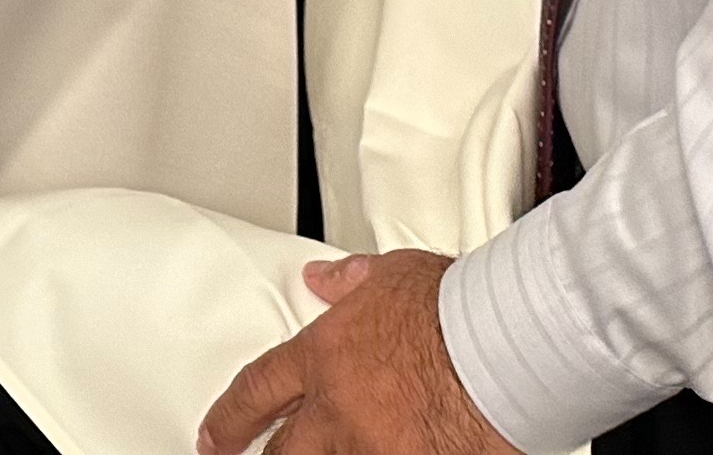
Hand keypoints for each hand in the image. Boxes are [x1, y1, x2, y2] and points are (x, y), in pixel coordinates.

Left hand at [200, 250, 514, 454]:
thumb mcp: (389, 275)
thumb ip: (349, 282)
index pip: (256, 390)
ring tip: (337, 448)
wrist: (498, 345)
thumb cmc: (453, 310)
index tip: (214, 436)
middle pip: (282, 451)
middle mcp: (338, 408)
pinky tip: (398, 452)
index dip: (228, 419)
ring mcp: (373, 447)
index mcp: (324, 356)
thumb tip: (324, 278)